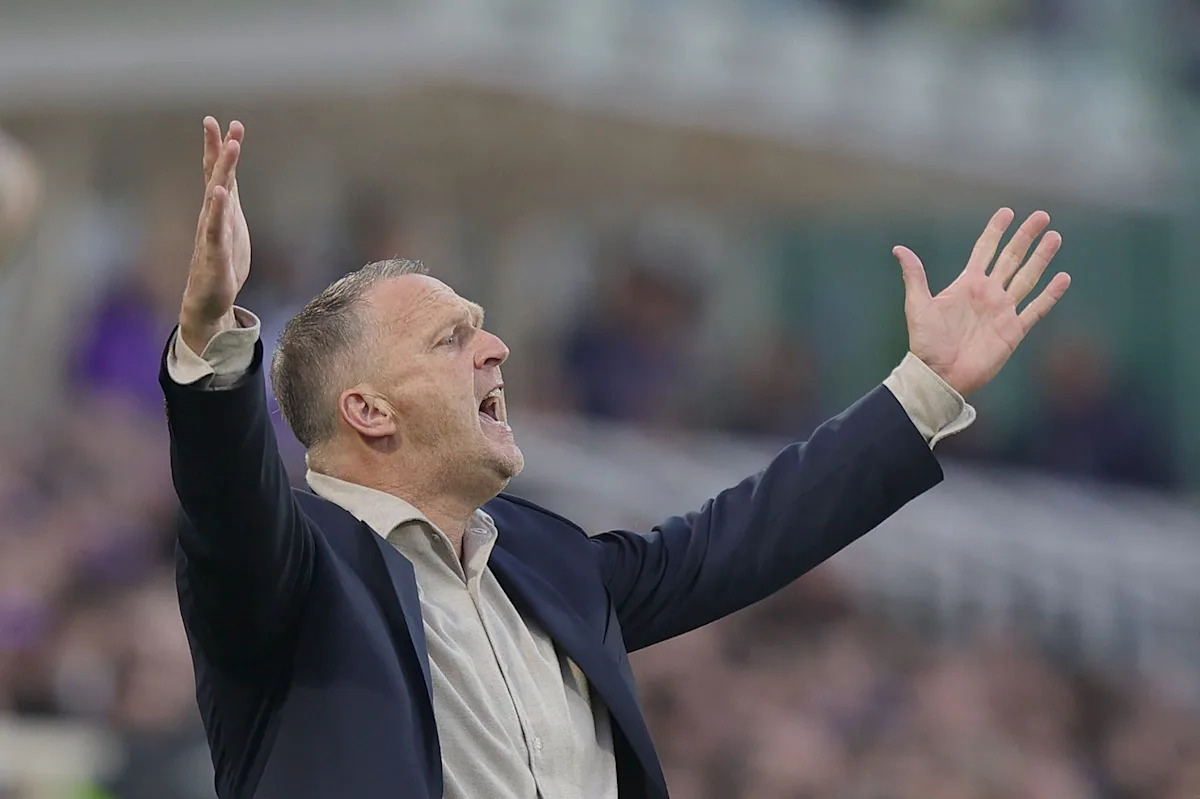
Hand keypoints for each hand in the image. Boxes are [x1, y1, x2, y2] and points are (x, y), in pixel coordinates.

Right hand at [179, 117, 250, 354]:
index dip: (223, 149)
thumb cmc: (222, 263)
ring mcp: (211, 232)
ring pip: (217, 196)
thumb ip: (230, 203)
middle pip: (216, 176)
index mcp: (220, 209)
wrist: (209, 300)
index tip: (228, 123)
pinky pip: (215, 226)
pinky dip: (217, 209)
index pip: (221, 173)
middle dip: (219, 149)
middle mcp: (212, 215)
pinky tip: (220, 192)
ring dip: (224, 171)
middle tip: (218, 122)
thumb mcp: (232, 227)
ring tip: (231, 148)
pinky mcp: (214, 251)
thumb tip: (229, 181)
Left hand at [893, 208, 1069, 396]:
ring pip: (1027, 277)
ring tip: (1055, 237)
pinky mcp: (1013, 330)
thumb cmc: (926, 343)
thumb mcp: (918, 305)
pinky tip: (1063, 277)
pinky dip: (1050, 294)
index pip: (985, 250)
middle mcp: (988, 293)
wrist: (939, 375)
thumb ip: (914, 276)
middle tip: (1042, 215)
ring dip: (1041, 258)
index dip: (996, 231)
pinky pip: (1036, 309)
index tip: (1007, 212)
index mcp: (966, 284)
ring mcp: (1003, 311)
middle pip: (1011, 258)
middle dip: (1026, 237)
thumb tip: (899, 248)